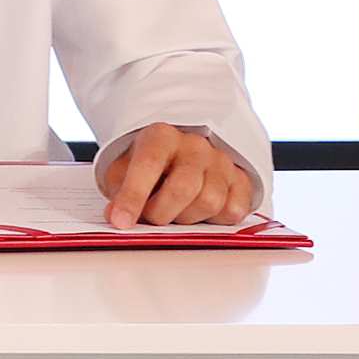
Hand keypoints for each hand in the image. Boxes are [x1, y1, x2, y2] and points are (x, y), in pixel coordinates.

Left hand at [95, 125, 254, 226]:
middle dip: (162, 213)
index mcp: (161, 136)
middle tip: (150, 218)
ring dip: (187, 218)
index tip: (121, 221)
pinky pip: (234, 211)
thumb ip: (118, 192)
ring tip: (175, 211)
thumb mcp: (124, 172)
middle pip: (183, 188)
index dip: (133, 196)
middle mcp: (195, 145)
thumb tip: (117, 217)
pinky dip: (215, 221)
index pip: (148, 165)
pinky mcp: (241, 180)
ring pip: (210, 202)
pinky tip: (200, 211)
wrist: (179, 156)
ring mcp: (221, 162)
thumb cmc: (150, 167)